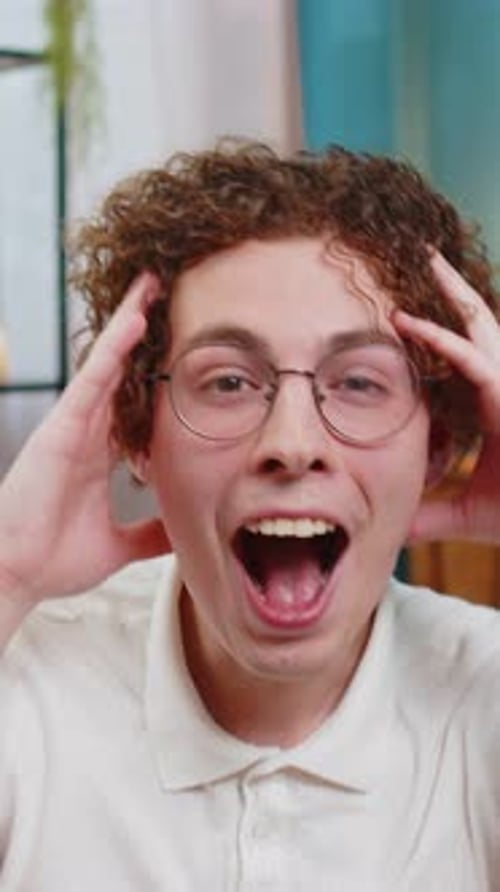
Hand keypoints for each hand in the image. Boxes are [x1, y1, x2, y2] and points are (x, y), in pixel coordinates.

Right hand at [0, 272, 169, 608]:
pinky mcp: (59, 428)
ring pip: (105, 363)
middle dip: (138, 331)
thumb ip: (148, 534)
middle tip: (163, 290)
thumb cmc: (53, 558)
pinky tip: (134, 322)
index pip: (129, 401)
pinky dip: (113, 350)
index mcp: (98, 454)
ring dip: (128, 324)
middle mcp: (85, 432)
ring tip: (151, 286)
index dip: (149, 372)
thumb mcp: (117, 545)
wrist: (16, 575)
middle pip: (117, 369)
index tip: (176, 348)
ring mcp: (71, 426)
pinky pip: (91, 380)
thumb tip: (179, 532)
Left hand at [394, 251, 499, 543]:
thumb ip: (430, 516)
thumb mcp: (467, 514)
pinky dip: (443, 342)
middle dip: (454, 290)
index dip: (436, 332)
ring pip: (481, 329)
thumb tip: (392, 530)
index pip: (464, 355)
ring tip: (428, 260)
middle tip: (426, 255)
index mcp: (496, 404)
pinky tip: (409, 324)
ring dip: (453, 295)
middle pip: (480, 325)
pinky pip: (475, 363)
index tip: (400, 316)